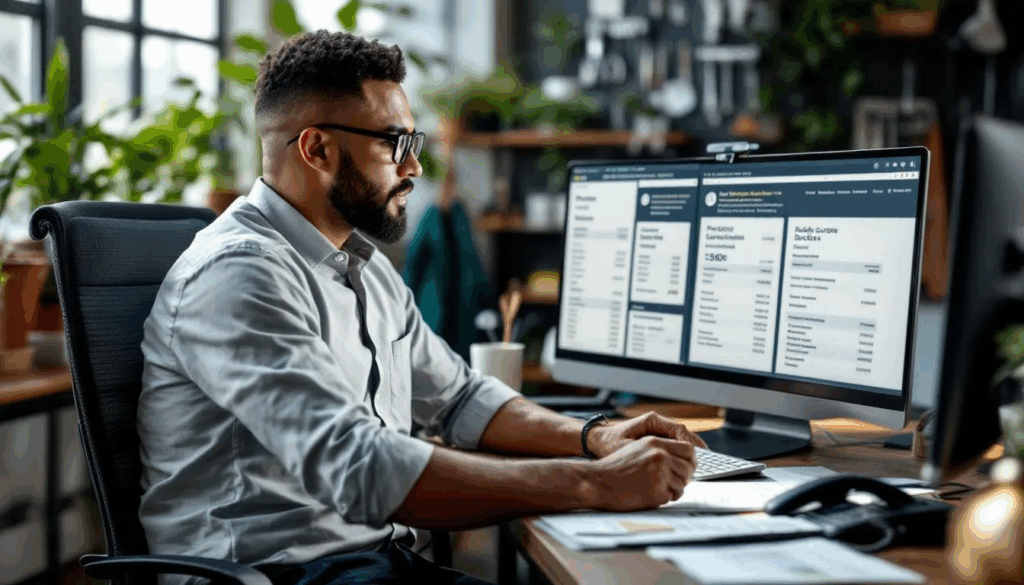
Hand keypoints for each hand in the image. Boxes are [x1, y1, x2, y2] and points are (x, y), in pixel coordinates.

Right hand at [577, 435, 696, 510]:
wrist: (598, 481)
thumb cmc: (614, 468)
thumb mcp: (637, 448)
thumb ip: (659, 450)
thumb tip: (682, 460)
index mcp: (655, 443)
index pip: (688, 449)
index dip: (691, 460)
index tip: (688, 467)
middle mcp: (660, 455)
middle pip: (689, 468)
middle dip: (684, 477)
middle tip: (674, 482)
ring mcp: (659, 473)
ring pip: (682, 485)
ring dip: (673, 489)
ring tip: (656, 489)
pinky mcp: (656, 491)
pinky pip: (672, 497)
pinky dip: (664, 498)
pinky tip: (649, 495)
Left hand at [587, 411, 706, 458]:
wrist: (598, 440)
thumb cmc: (609, 443)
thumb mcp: (626, 448)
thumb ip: (645, 451)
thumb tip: (667, 457)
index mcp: (652, 421)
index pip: (679, 429)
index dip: (689, 445)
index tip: (693, 459)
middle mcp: (657, 423)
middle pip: (684, 434)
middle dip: (692, 450)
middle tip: (696, 467)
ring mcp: (658, 430)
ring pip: (681, 439)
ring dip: (688, 453)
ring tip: (694, 468)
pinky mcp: (656, 438)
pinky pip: (674, 444)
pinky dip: (681, 454)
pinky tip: (685, 467)